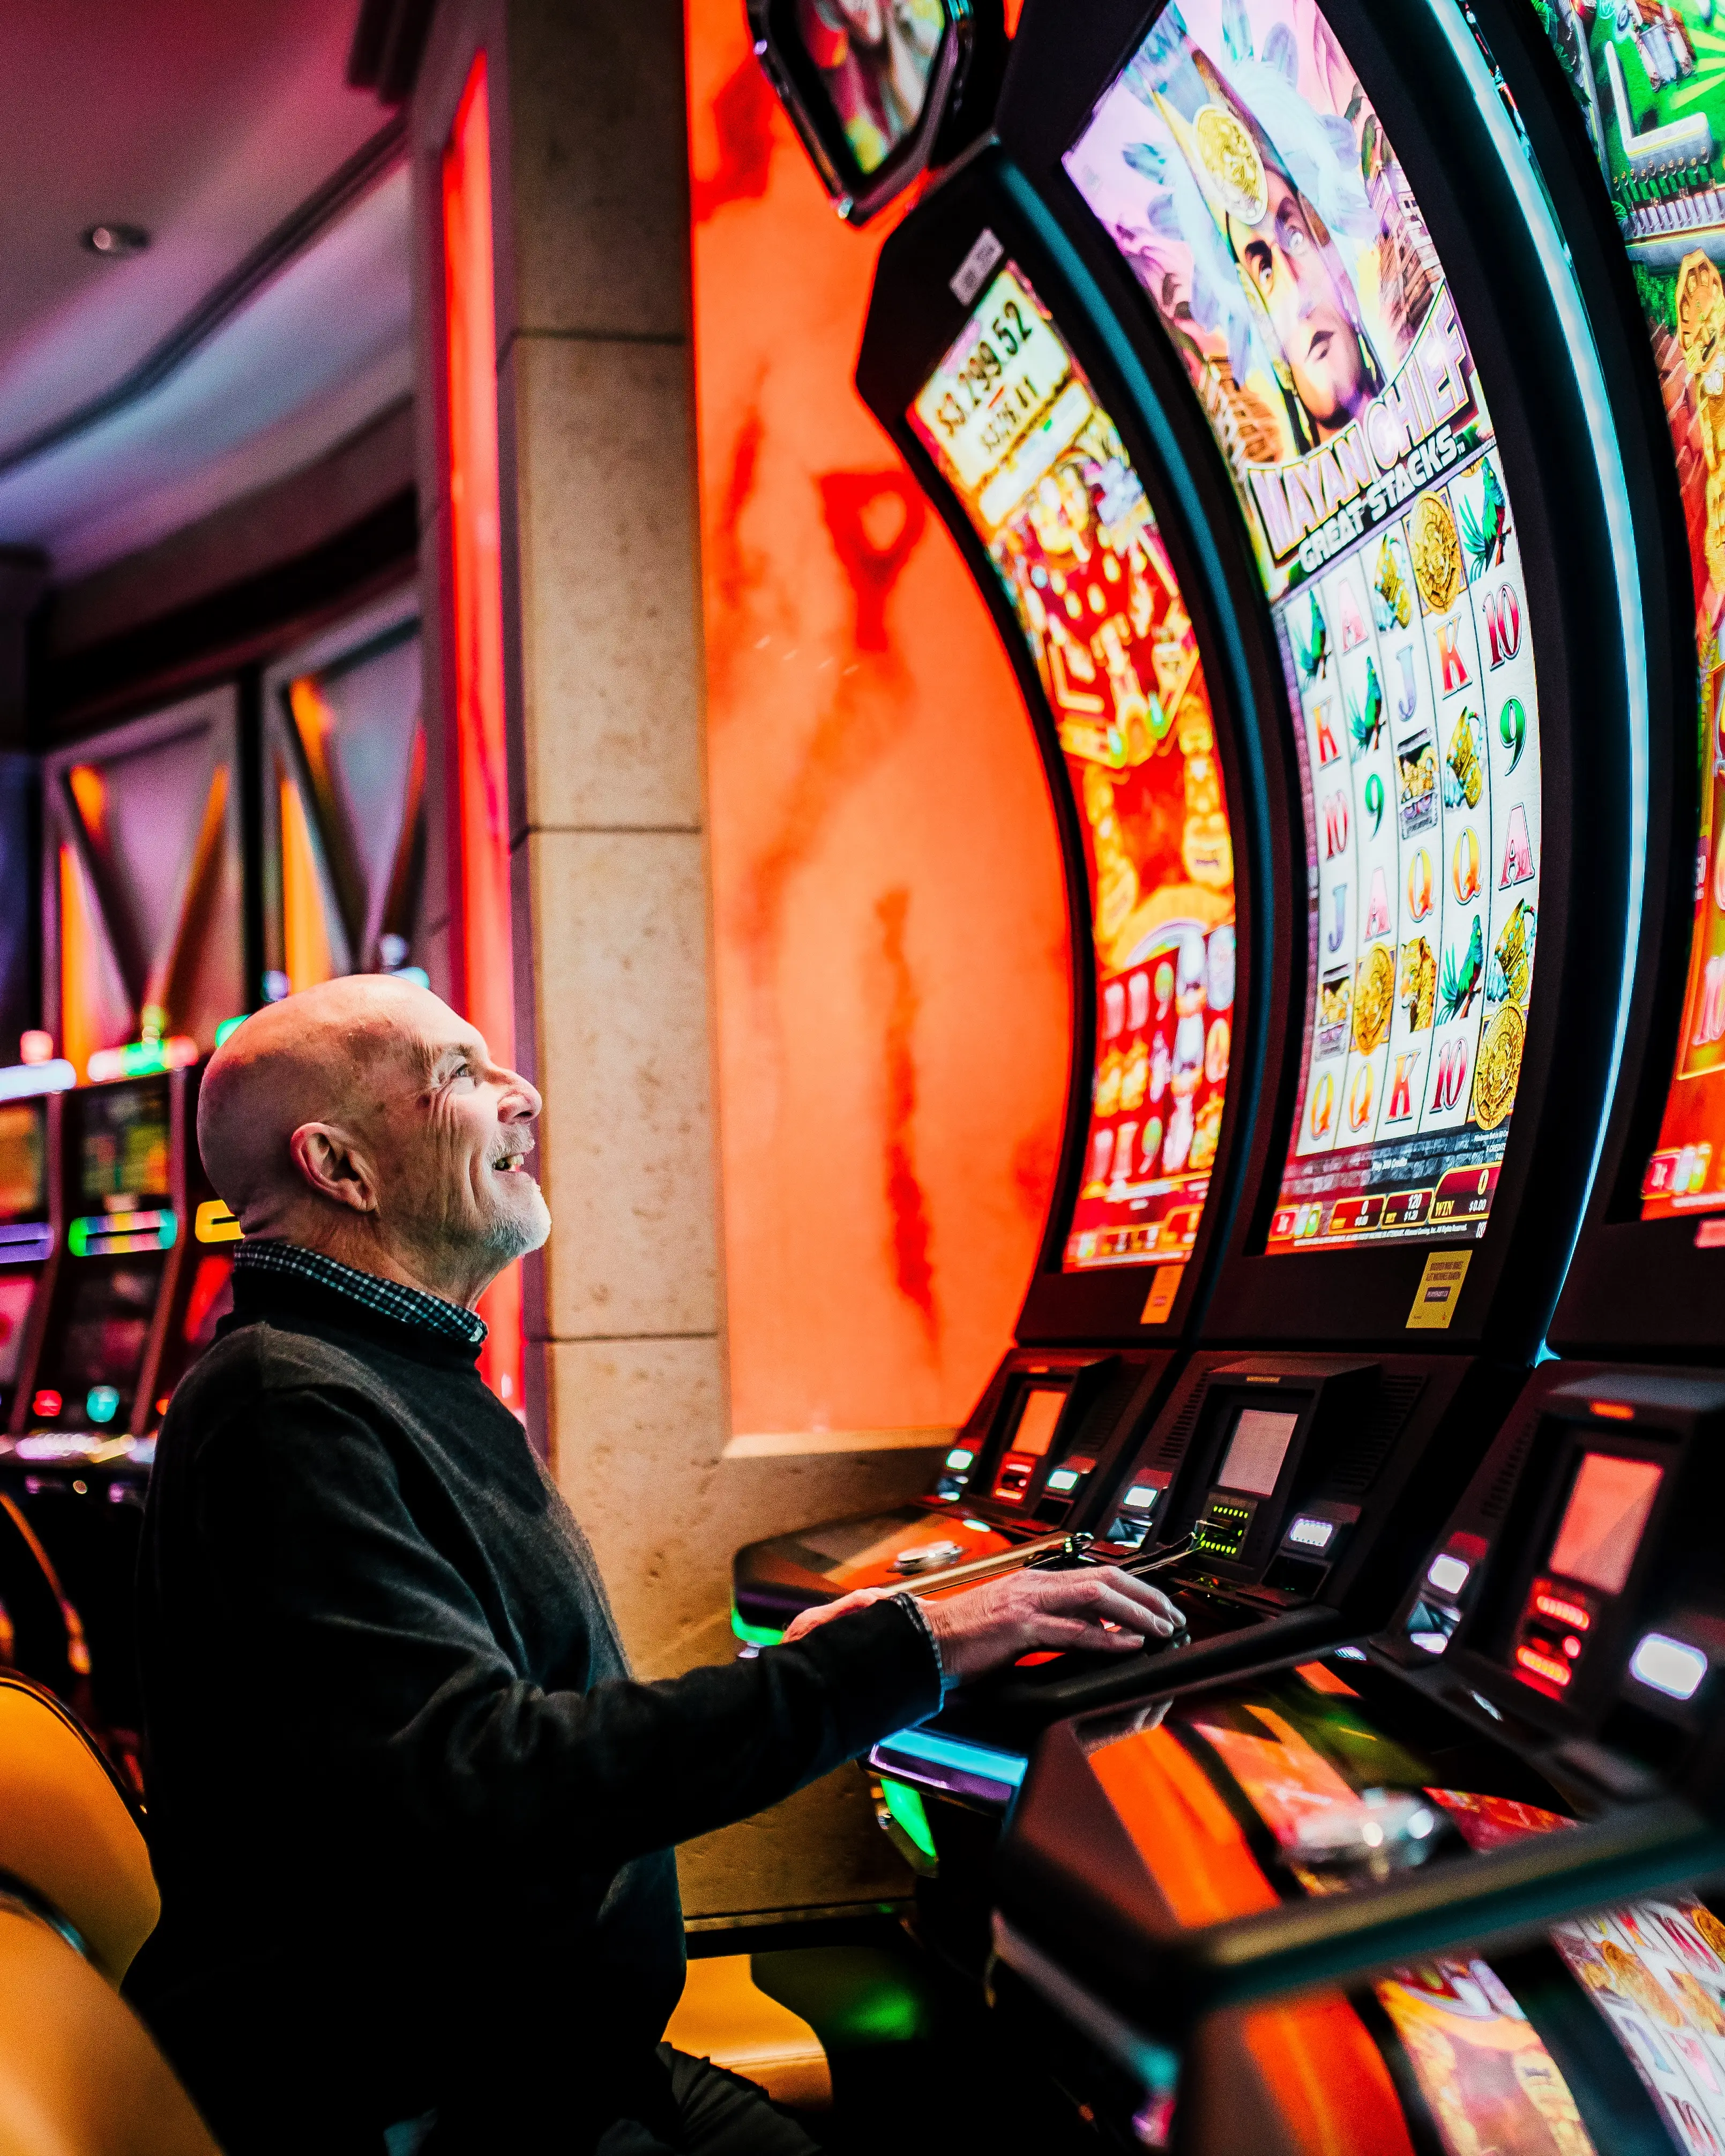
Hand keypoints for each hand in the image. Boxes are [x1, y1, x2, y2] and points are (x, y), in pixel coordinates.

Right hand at [921, 1565, 1183, 1684]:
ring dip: (1136, 1612)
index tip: (1158, 1607)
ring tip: (1162, 1629)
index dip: (1134, 1589)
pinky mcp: (1018, 1627)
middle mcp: (1034, 1583)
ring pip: (1096, 1596)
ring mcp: (1026, 1602)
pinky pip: (1073, 1630)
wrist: (923, 1643)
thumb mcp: (1016, 1623)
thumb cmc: (965, 1638)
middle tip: (1173, 1617)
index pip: (1097, 1574)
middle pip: (1105, 1578)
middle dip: (1146, 1596)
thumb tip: (1092, 1630)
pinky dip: (1107, 1637)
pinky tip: (1129, 1644)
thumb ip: (1052, 1621)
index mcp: (1035, 1580)